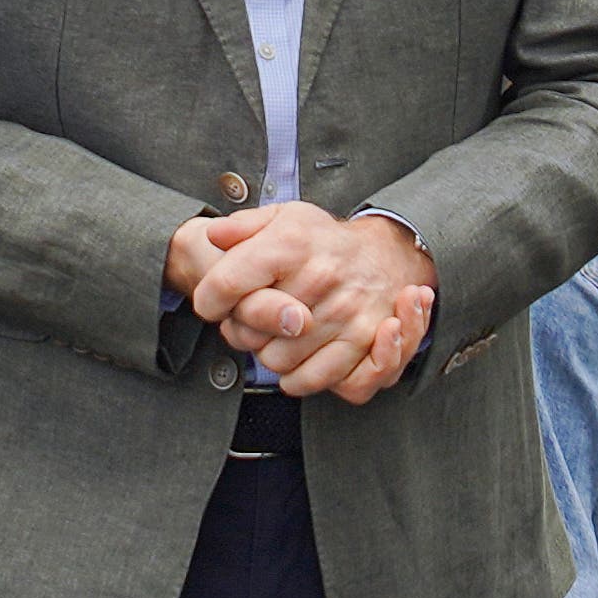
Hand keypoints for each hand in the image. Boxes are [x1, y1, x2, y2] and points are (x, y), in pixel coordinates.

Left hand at [188, 204, 437, 402]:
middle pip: (249, 334)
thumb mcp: (284, 218)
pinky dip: (304, 379)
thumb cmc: (325, 241)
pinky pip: (319, 380)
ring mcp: (349, 313)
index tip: (213, 302)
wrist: (389, 252)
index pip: (225, 285)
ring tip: (280, 336)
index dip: (208, 299)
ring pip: (279, 363)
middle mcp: (322, 278)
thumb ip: (243, 226)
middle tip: (252, 320)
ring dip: (272, 356)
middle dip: (241, 331)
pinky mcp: (370, 342)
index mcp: (293, 243)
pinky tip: (303, 360)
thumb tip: (214, 235)